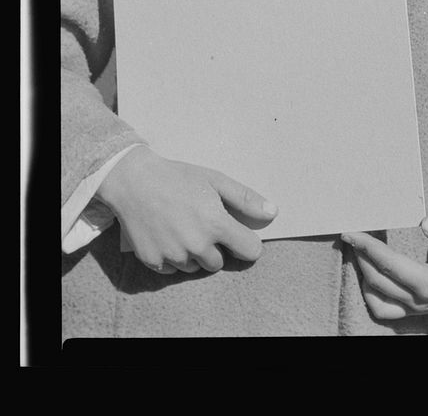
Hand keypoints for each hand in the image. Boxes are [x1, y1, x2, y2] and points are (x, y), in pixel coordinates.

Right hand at [96, 146, 277, 273]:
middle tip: (202, 223)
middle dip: (217, 247)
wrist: (134, 182)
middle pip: (220, 262)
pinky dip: (173, 257)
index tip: (240, 234)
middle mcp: (196, 245)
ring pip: (196, 267)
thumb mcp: (216, 181)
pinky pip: (173, 269)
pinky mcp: (153, 262)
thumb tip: (273, 213)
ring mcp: (173, 256)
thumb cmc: (179, 178)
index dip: (248, 243)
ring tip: (183, 227)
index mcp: (216, 224)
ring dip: (195, 254)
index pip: (250, 251)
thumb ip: (246, 199)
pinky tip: (167, 235)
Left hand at [341, 216, 427, 319]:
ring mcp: (414, 309)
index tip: (353, 233)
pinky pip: (383, 309)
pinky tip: (369, 274)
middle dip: (360, 256)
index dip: (369, 249)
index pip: (390, 265)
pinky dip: (370, 293)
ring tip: (358, 251)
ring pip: (376, 297)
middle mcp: (418, 300)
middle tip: (350, 234)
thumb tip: (425, 222)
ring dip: (363, 274)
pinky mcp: (413, 311)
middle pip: (378, 280)